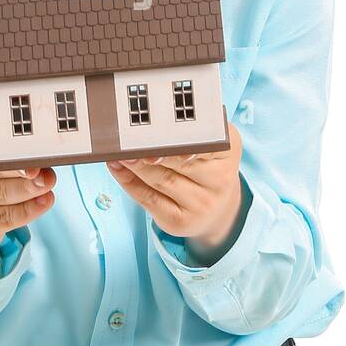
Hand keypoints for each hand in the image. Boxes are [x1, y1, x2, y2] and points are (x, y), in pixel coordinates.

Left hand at [106, 123, 245, 252]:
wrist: (219, 210)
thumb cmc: (209, 167)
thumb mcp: (212, 143)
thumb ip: (190, 130)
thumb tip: (151, 125)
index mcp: (228, 152)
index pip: (204, 143)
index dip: (181, 141)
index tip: (161, 134)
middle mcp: (220, 180)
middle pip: (179, 162)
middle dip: (151, 150)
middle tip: (130, 141)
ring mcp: (200, 204)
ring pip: (161, 180)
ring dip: (135, 165)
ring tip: (119, 152)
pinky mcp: (179, 221)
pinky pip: (149, 199)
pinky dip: (128, 182)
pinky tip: (117, 168)